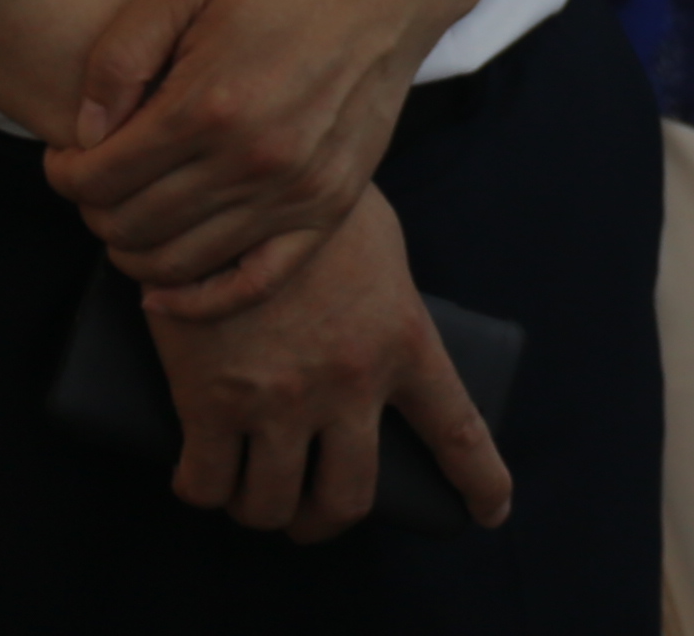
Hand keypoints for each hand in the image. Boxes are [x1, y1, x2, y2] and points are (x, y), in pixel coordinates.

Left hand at [47, 0, 444, 315]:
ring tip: (128, 214)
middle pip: (130, 226)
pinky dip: (200, 302)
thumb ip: (119, 57)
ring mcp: (295, 191)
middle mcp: (251, 160)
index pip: (98, 179)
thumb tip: (85, 135)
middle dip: (93, 210)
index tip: (67, 155)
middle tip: (97, 180)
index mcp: (208, 104)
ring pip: (178, 263)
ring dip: (131, 250)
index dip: (63, 173)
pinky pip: (255, 284)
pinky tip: (165, 290)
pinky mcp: (330, 206)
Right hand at [142, 182, 509, 541]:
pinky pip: (206, 484)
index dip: (479, 480)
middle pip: (349, 496)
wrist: (235, 174)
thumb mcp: (379, 246)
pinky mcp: (209, 402)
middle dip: (327, 519)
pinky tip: (203, 485)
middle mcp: (349, 383)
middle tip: (313, 513)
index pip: (456, 429)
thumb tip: (379, 338)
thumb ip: (387, 300)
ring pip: (274, 504)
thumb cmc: (311, 196)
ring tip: (255, 496)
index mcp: (402, 340)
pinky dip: (204, 493)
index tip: (490, 513)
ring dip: (265, 510)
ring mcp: (280, 399)